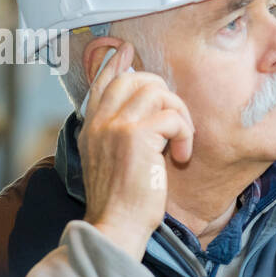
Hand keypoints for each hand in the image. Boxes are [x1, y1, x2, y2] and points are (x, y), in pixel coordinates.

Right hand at [77, 41, 193, 261]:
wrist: (116, 226)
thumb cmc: (122, 204)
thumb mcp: (113, 164)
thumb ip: (121, 137)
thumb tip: (149, 118)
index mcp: (92, 129)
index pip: (100, 84)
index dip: (114, 64)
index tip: (124, 50)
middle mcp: (100, 122)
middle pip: (134, 79)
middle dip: (164, 93)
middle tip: (175, 123)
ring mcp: (116, 126)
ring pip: (157, 91)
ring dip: (179, 115)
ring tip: (180, 144)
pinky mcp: (137, 136)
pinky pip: (172, 116)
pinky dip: (184, 135)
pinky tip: (180, 158)